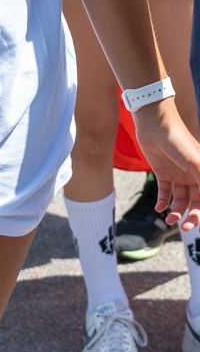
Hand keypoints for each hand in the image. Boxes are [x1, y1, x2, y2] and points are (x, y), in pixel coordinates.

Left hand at [131, 101, 199, 231]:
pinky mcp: (163, 173)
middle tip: (184, 227)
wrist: (155, 125)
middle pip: (195, 201)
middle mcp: (193, 175)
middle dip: (191, 215)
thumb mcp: (193, 160)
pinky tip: (159, 209)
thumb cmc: (178, 140)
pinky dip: (163, 202)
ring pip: (180, 199)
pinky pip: (165, 192)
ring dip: (176, 211)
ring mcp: (178, 174)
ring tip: (169, 219)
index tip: (196, 222)